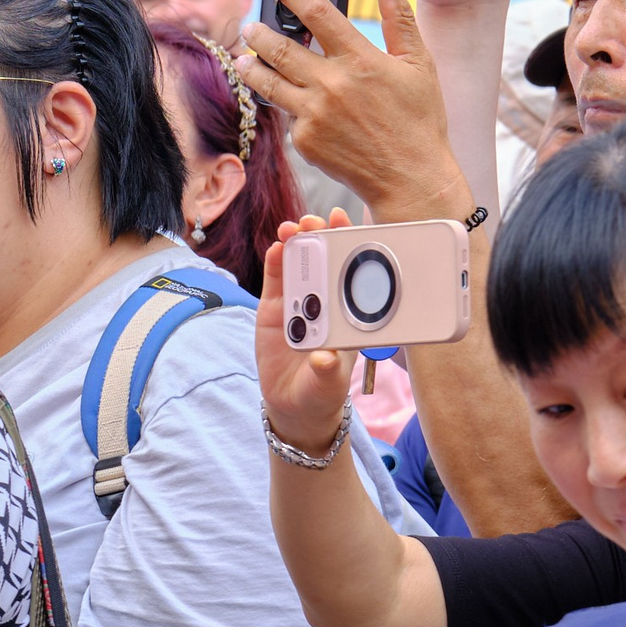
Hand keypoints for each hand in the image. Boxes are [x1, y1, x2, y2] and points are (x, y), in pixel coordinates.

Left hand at [238, 0, 471, 221]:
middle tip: (250, 26)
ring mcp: (314, 114)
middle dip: (259, 33)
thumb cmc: (419, 119)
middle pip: (280, 48)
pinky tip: (286, 99)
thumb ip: (400, 18)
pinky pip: (287, 115)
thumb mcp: (419, 63)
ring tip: (245, 58)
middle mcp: (332, 85)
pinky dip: (285, 105)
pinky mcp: (304, 140)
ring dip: (252, 67)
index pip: (318, 15)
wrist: (410, 177)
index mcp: (361, 60)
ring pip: (269, 83)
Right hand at [255, 216, 356, 449]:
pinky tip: (276, 248)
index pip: (351, 273)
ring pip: (298, 264)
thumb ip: (326, 372)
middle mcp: (324, 302)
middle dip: (320, 235)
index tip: (349, 225)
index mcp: (346, 314)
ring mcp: (298, 303)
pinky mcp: (274, 309)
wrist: (292, 405)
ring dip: (296, 242)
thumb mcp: (327, 385)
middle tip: (315, 221)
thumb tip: (323, 359)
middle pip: (323, 260)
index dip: (350, 246)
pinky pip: (275, 280)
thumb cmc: (320, 392)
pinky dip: (275, 262)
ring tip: (292, 229)